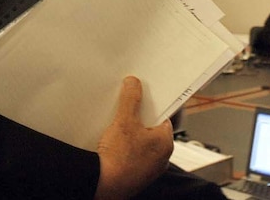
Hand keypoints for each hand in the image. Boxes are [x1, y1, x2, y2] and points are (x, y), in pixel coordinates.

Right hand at [94, 76, 172, 199]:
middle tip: (126, 112)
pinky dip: (126, 150)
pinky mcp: (137, 176)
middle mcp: (162, 158)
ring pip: (143, 144)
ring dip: (132, 135)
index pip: (163, 117)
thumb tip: (134, 84)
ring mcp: (149, 169)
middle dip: (139, 120)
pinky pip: (134, 156)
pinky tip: (113, 146)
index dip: (152, 106)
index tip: (143, 98)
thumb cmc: (118, 159)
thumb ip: (131, 99)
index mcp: (165, 143)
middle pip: (152, 130)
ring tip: (117, 129)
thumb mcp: (124, 120)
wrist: (103, 185)